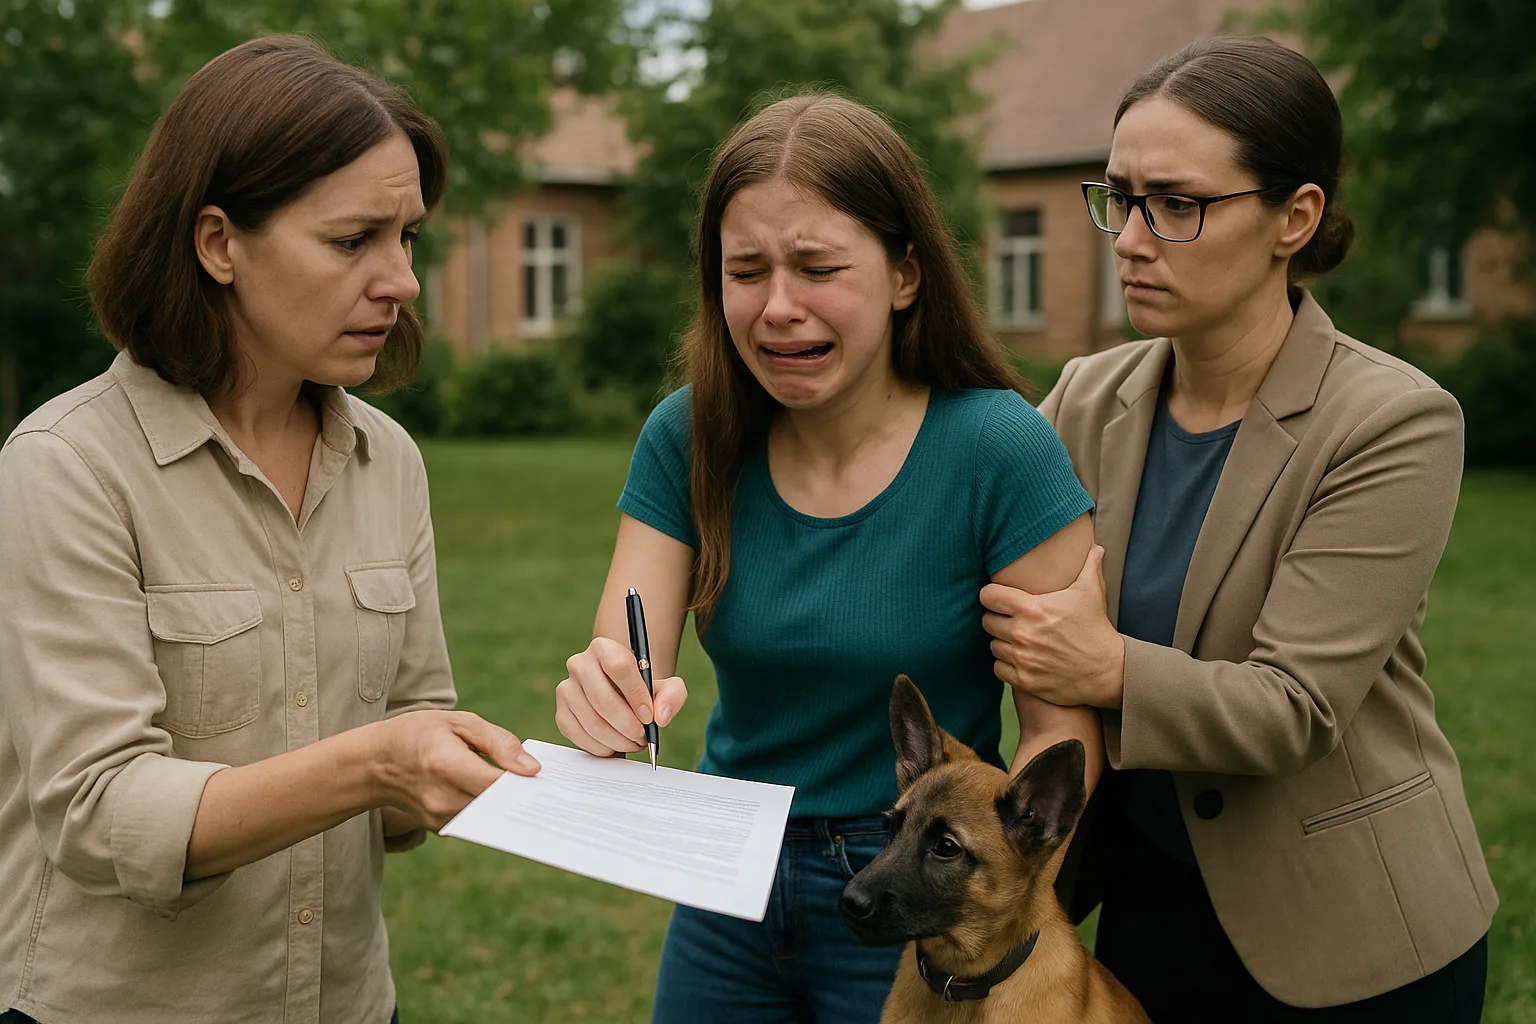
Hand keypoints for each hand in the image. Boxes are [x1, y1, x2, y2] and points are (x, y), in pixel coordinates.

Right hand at [372, 710, 540, 831]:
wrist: (375, 763)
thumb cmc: (419, 733)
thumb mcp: (459, 722)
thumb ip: (499, 743)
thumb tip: (532, 769)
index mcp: (444, 763)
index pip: (494, 783)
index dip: (522, 782)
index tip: (544, 777)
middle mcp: (440, 797)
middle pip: (496, 805)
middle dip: (520, 795)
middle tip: (545, 787)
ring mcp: (438, 817)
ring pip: (490, 816)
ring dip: (507, 803)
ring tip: (526, 788)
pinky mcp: (440, 828)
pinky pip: (478, 820)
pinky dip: (491, 808)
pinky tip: (503, 796)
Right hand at [555, 636, 687, 756]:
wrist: (619, 696)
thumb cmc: (642, 689)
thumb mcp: (665, 687)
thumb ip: (672, 695)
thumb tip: (660, 717)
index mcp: (604, 648)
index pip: (619, 667)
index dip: (636, 694)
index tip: (648, 716)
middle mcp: (579, 664)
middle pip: (603, 699)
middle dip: (628, 725)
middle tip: (643, 737)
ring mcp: (566, 689)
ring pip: (592, 722)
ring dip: (618, 740)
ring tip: (634, 742)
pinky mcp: (561, 713)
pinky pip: (580, 737)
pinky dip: (602, 748)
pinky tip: (616, 746)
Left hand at [980, 545, 1125, 708]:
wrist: (1107, 671)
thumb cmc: (1095, 628)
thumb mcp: (1092, 593)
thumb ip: (1088, 566)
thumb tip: (1096, 546)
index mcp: (1032, 608)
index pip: (988, 596)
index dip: (992, 595)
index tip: (999, 598)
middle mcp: (1023, 633)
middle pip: (987, 621)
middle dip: (997, 619)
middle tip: (1011, 620)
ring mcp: (1022, 658)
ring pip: (992, 645)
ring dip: (1002, 642)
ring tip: (1018, 639)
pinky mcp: (1024, 680)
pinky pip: (998, 668)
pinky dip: (1006, 665)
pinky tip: (1020, 658)